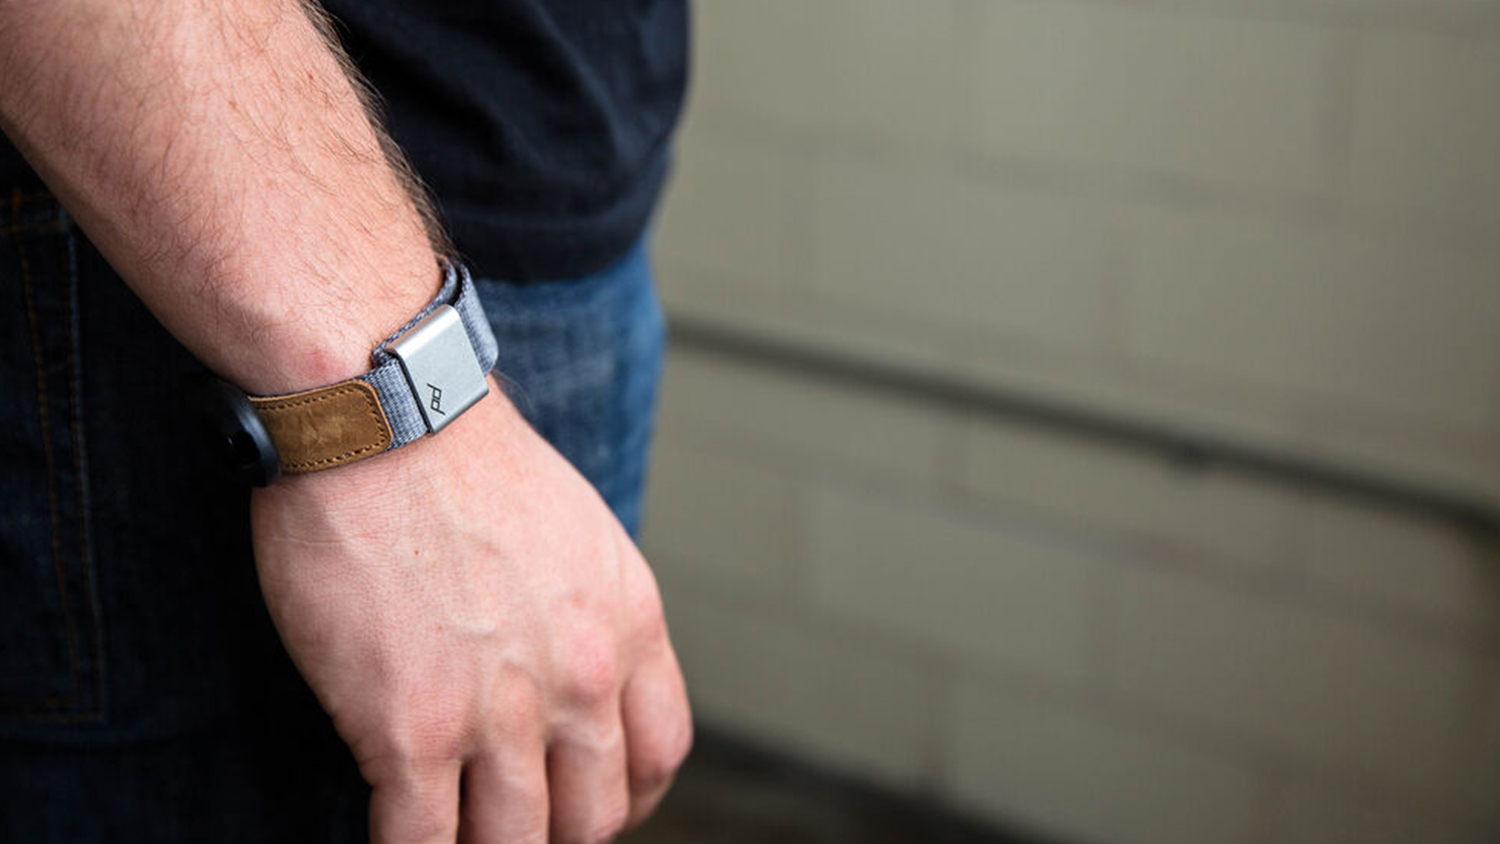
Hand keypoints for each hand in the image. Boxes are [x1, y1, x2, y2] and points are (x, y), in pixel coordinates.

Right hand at [249, 379, 691, 843]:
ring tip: (452, 833)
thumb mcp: (577, 530)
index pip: (658, 755)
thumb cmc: (462, 461)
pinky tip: (396, 836)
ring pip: (513, 843)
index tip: (587, 804)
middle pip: (591, 815)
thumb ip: (590, 612)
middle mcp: (581, 676)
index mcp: (628, 624)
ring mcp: (499, 710)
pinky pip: (421, 841)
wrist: (382, 417)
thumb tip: (576, 675)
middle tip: (510, 824)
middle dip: (552, 833)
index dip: (625, 799)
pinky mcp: (410, 728)